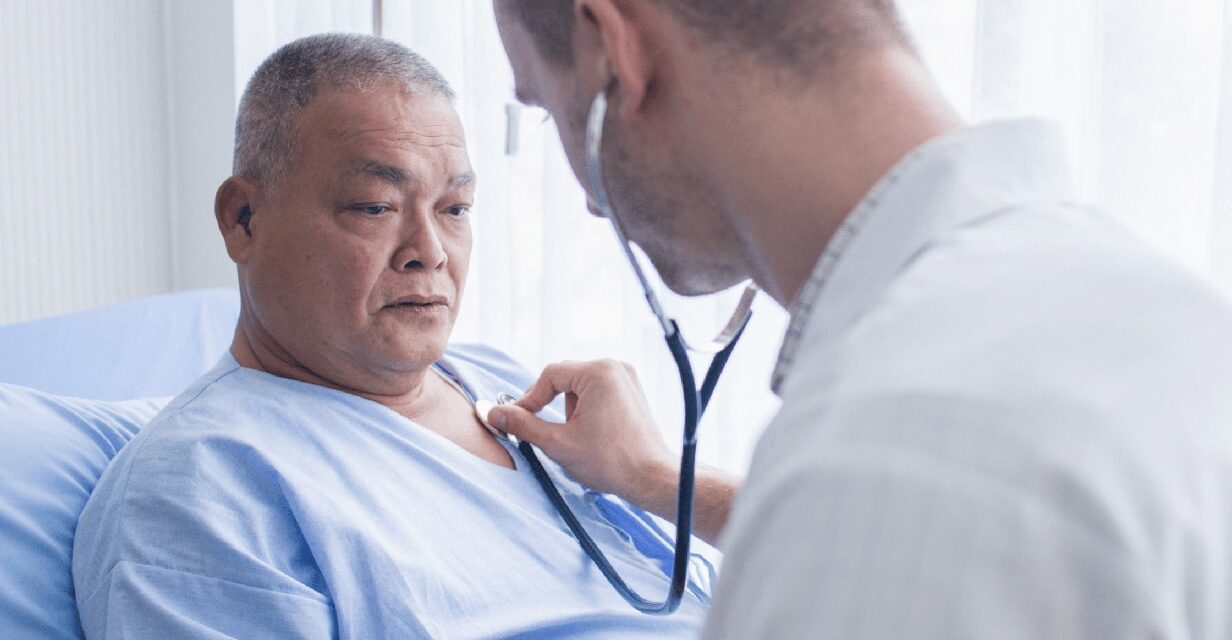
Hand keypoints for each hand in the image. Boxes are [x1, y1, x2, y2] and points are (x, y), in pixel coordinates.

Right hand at [487, 359, 676, 502]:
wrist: (651, 478)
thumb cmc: (611, 462)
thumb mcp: (558, 443)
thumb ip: (523, 425)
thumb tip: (492, 412)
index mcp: (599, 372)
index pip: (549, 375)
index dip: (529, 399)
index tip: (516, 420)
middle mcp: (615, 367)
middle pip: (565, 379)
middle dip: (551, 406)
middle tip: (545, 432)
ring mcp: (626, 378)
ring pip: (580, 387)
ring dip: (570, 410)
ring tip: (580, 439)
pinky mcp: (631, 392)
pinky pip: (597, 393)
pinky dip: (587, 410)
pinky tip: (593, 435)